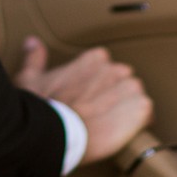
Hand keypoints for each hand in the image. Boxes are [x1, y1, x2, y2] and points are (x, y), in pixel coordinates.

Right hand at [12, 35, 152, 166]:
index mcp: (93, 60)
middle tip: (99, 115)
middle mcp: (113, 70)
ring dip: (127, 109)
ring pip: (135, 96)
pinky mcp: (139, 109)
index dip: (97, 85)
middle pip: (122, 81)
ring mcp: (128, 89)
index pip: (104, 66)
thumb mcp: (29, 78)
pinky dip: (140, 122)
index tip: (89, 97)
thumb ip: (35, 57)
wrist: (54, 133)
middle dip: (113, 96)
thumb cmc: (41, 107)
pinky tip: (126, 133)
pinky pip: (147, 112)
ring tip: (113, 126)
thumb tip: (32, 43)